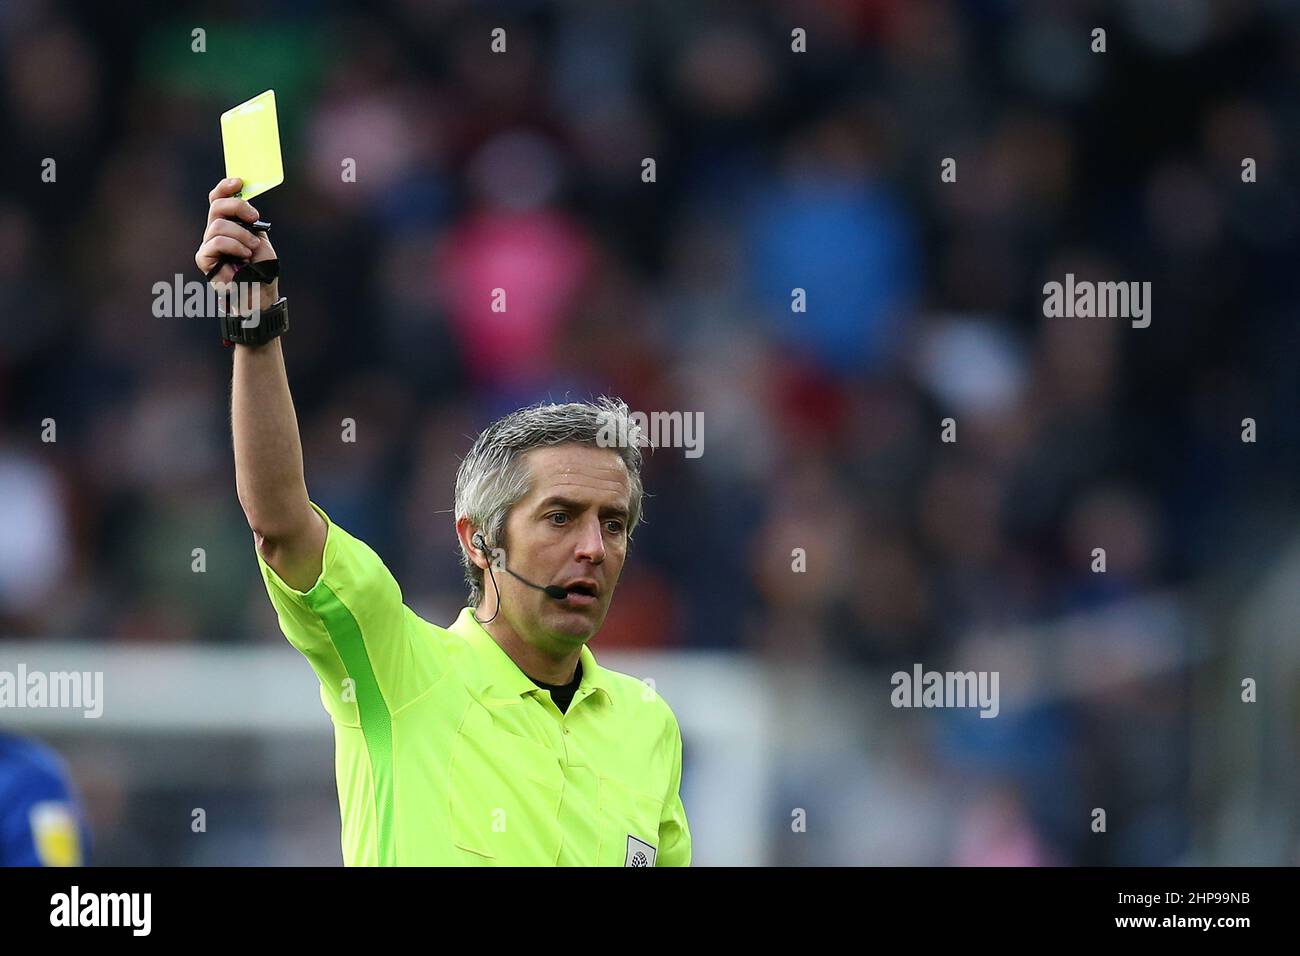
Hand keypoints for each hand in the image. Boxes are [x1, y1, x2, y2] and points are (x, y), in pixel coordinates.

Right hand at [195, 177, 279, 312]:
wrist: (261, 292)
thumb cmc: (262, 267)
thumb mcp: (260, 237)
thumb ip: (250, 220)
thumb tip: (245, 199)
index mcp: (228, 224)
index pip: (217, 199)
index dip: (225, 187)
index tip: (239, 181)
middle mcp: (215, 231)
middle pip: (216, 205)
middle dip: (237, 206)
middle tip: (254, 218)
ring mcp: (208, 245)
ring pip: (218, 225)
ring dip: (241, 234)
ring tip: (251, 249)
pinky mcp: (204, 259)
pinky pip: (215, 242)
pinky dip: (234, 246)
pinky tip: (244, 256)